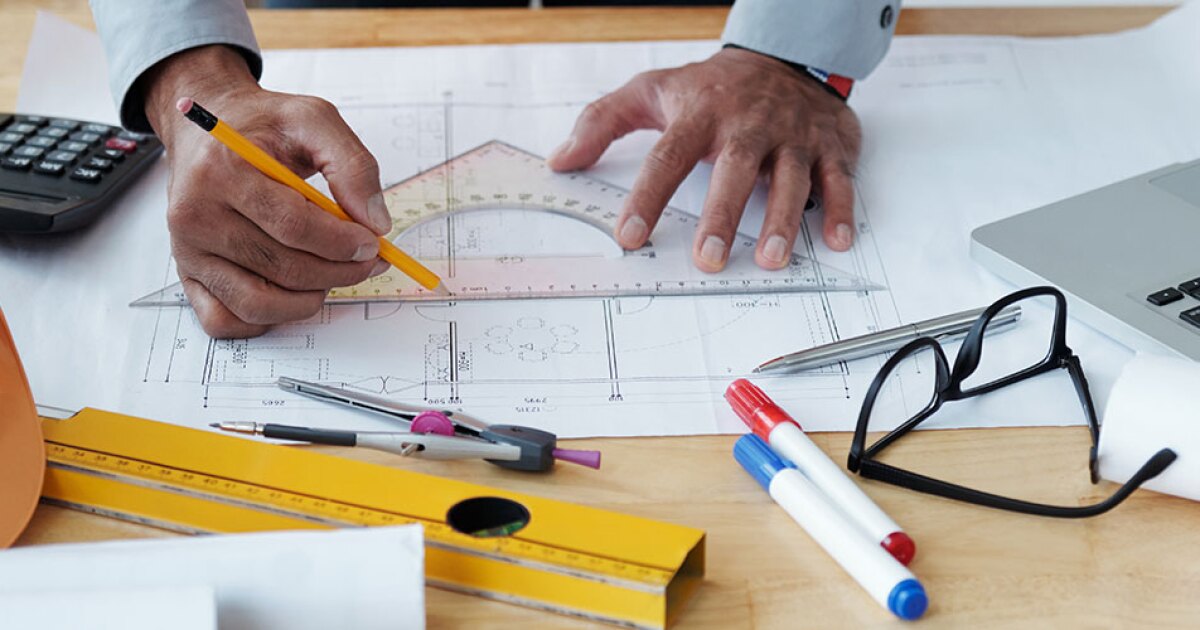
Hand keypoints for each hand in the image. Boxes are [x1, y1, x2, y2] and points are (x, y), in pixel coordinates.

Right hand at [143, 46, 389, 337]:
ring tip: (332, 273)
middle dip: (339, 271)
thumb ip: (353, 165)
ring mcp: (187, 251)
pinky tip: (293, 291)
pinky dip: (268, 318)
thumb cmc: (260, 125)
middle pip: (282, 268)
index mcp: (221, 171)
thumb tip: (376, 223)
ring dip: (309, 298)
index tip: (372, 241)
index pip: (293, 226)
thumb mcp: (313, 119)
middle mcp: (195, 215)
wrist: (206, 129)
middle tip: (367, 260)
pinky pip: (226, 321)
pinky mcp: (189, 275)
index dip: (342, 242)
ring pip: (258, 303)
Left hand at [547, 47, 861, 271]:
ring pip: (791, 177)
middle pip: (735, 168)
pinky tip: (833, 240)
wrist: (786, 56)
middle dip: (723, 213)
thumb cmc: (714, 87)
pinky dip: (839, 209)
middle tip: (708, 256)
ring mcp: (792, 136)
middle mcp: (749, 124)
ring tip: (771, 258)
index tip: (629, 235)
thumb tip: (562, 160)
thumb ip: (602, 122)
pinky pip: (838, 179)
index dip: (648, 196)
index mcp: (702, 113)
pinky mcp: (829, 147)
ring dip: (783, 219)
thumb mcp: (652, 91)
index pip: (669, 156)